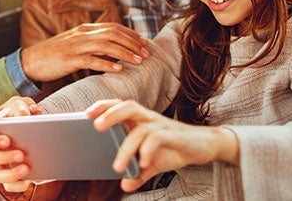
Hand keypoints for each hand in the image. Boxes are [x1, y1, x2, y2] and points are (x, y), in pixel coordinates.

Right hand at [0, 97, 39, 192]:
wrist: (21, 127)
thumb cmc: (15, 113)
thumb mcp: (17, 104)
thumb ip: (20, 105)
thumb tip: (26, 114)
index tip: (8, 140)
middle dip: (3, 157)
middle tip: (21, 154)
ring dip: (10, 174)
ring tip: (26, 168)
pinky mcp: (2, 175)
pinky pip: (5, 185)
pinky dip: (16, 185)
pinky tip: (28, 181)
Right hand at [21, 23, 148, 81]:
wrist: (31, 61)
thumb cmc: (54, 55)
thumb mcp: (75, 44)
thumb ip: (92, 44)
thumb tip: (113, 50)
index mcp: (85, 29)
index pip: (113, 27)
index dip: (131, 34)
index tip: (144, 42)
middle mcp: (82, 34)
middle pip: (114, 34)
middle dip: (133, 43)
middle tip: (146, 52)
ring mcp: (76, 46)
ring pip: (106, 45)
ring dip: (125, 53)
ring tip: (138, 61)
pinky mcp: (69, 59)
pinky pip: (92, 60)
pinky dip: (107, 64)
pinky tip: (118, 69)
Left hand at [86, 100, 238, 191]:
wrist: (205, 146)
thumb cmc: (175, 148)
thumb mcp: (154, 163)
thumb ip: (138, 173)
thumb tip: (125, 185)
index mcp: (140, 120)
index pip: (119, 106)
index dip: (103, 106)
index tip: (86, 113)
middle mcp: (149, 119)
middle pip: (127, 106)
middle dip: (110, 114)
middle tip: (96, 126)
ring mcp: (161, 125)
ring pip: (140, 127)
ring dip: (126, 145)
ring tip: (117, 165)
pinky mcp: (173, 135)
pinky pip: (157, 138)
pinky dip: (147, 150)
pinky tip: (143, 163)